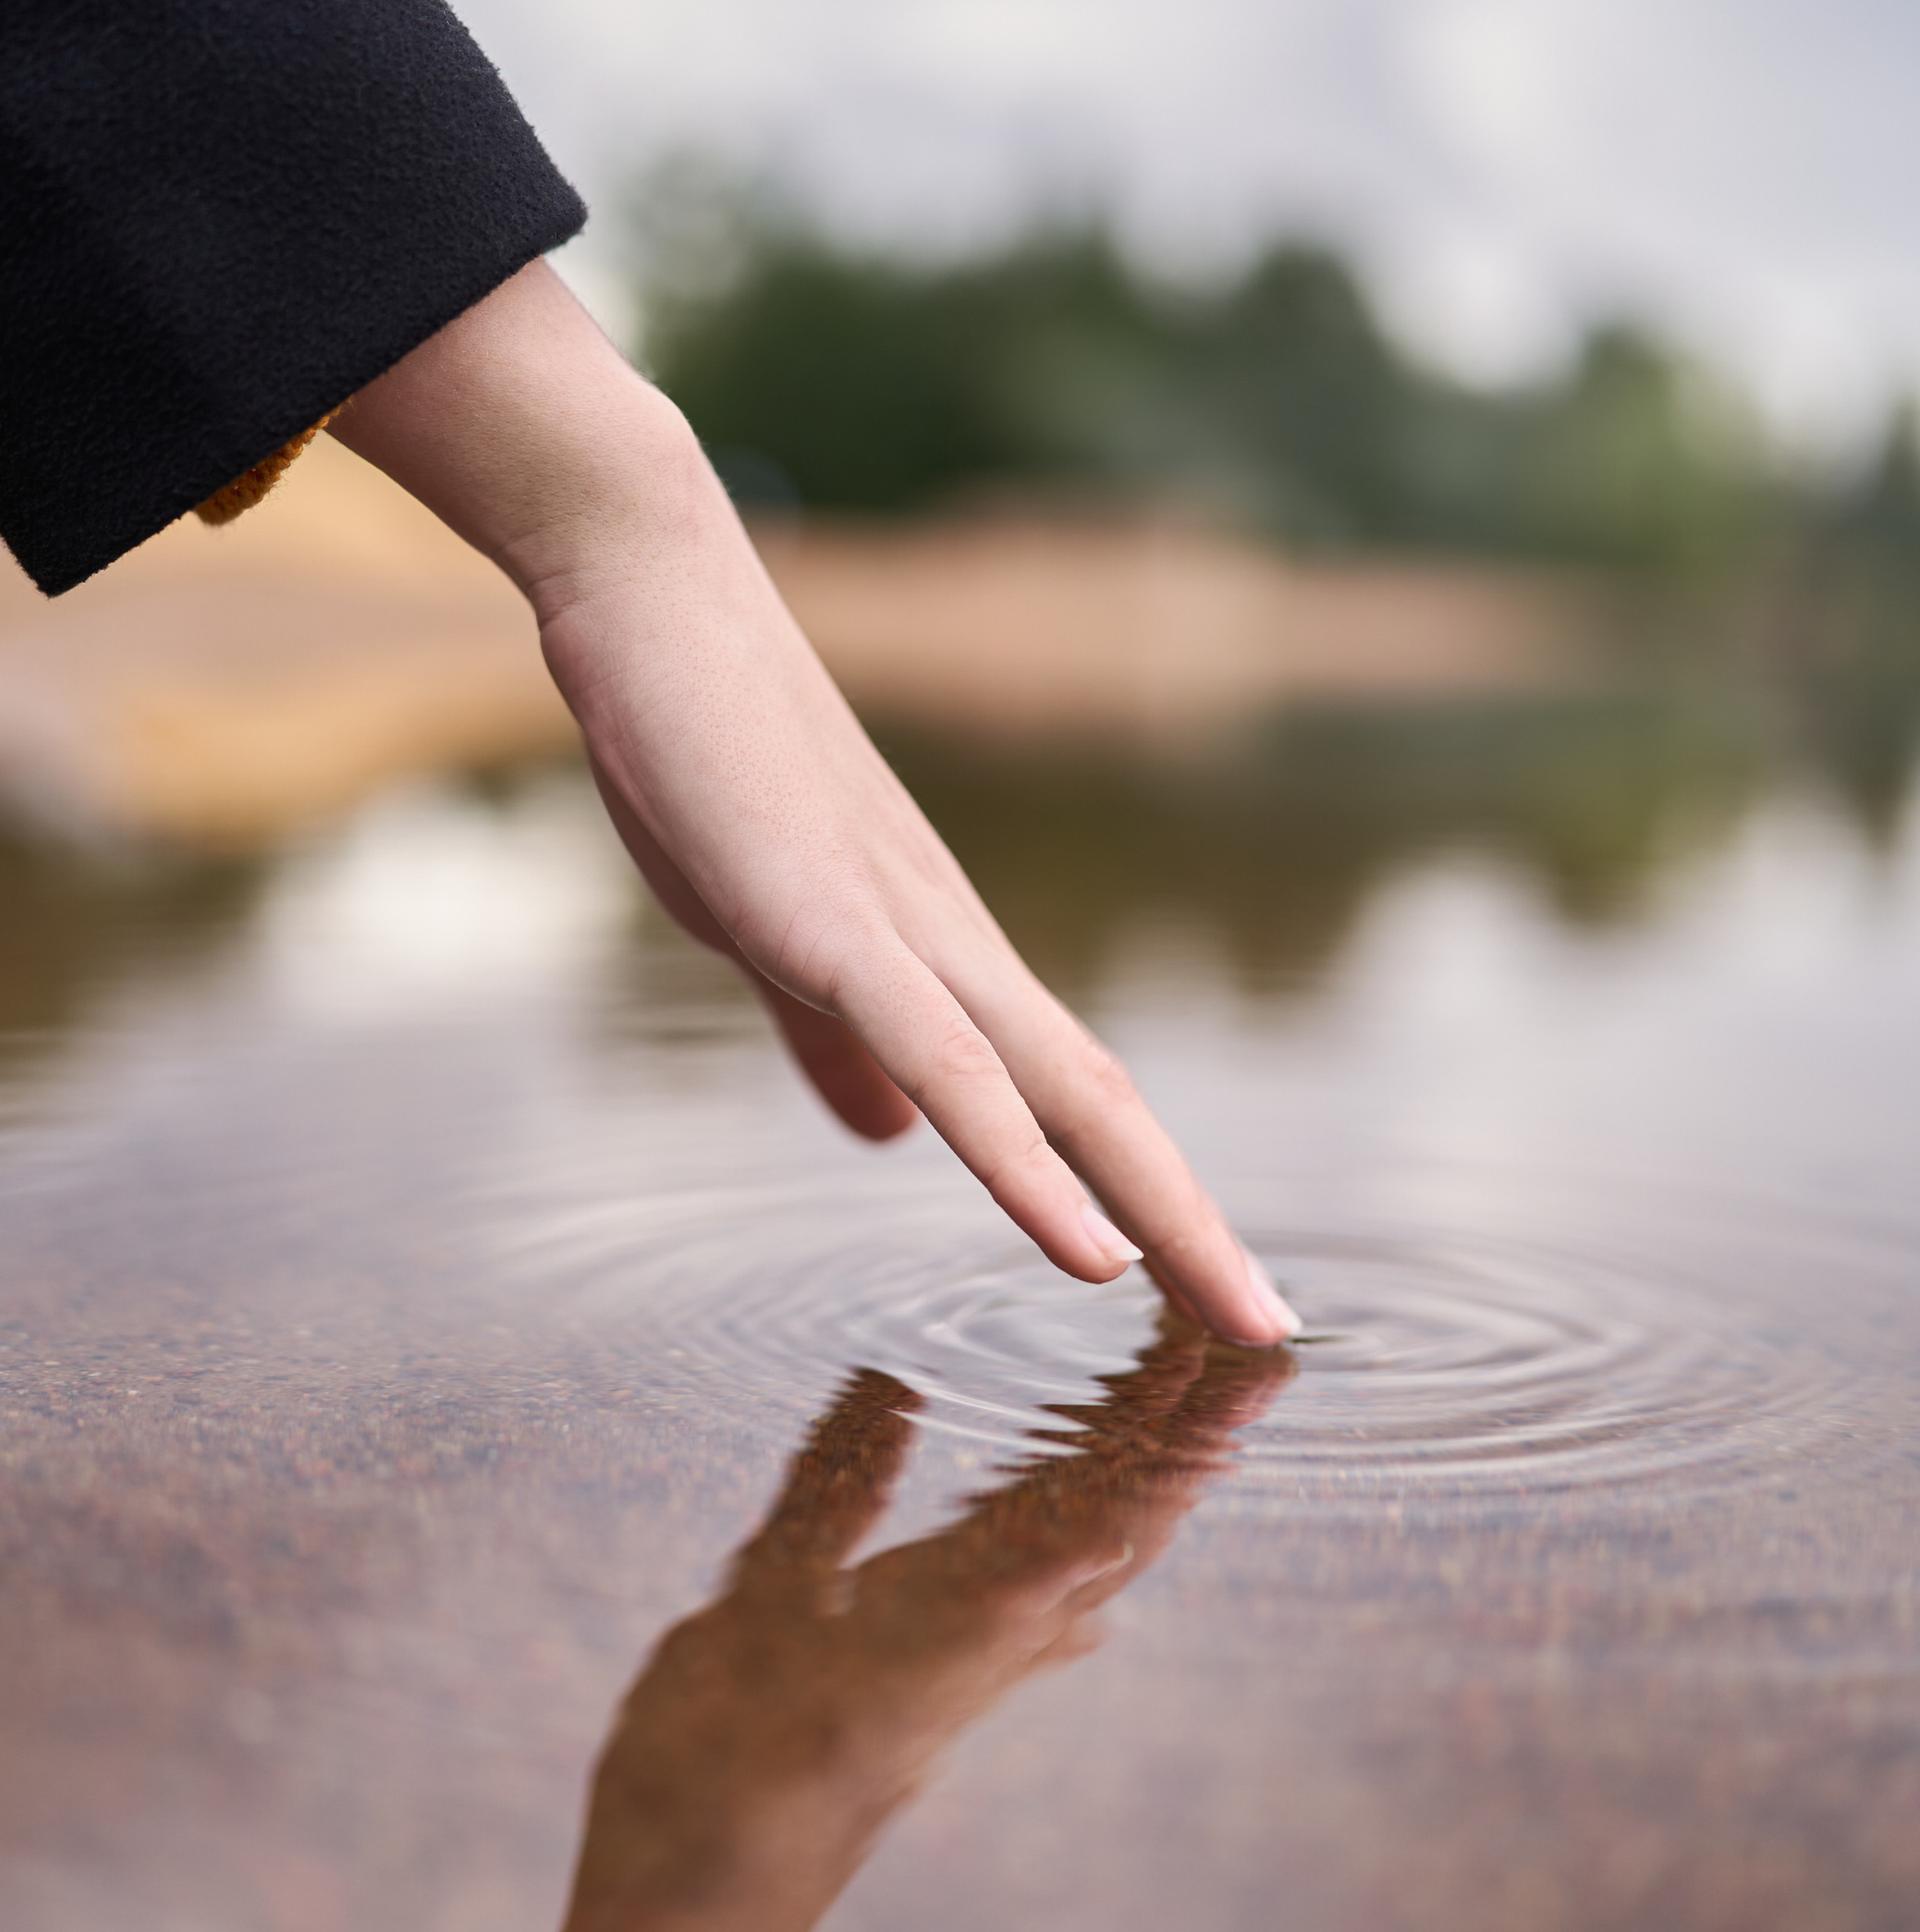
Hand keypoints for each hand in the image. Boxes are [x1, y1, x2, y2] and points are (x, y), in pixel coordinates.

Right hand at [334, 264, 1299, 1344]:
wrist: (656, 597)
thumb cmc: (703, 760)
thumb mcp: (769, 930)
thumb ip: (830, 1036)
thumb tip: (886, 1135)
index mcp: (940, 957)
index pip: (1072, 1095)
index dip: (1145, 1193)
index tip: (1207, 1289)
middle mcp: (957, 949)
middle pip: (1107, 1107)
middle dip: (1195, 1229)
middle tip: (1276, 1334)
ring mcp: (906, 934)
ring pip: (1063, 1094)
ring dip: (1158, 1212)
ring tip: (1238, 1316)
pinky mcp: (831, 923)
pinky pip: (948, 1065)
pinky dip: (1024, 1163)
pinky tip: (1089, 1250)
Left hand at [396, 1316, 1288, 1931]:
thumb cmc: (709, 1784)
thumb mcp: (767, 1602)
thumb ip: (831, 1497)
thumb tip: (886, 1389)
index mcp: (937, 1613)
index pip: (1065, 1494)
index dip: (1139, 1410)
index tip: (1201, 1320)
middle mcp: (956, 1652)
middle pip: (1098, 1520)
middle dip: (1179, 1425)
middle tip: (1259, 1329)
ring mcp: (924, 1696)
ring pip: (1064, 1574)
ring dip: (1148, 1482)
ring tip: (1225, 1394)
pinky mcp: (865, 1740)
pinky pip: (964, 1662)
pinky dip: (1037, 1600)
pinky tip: (1098, 1551)